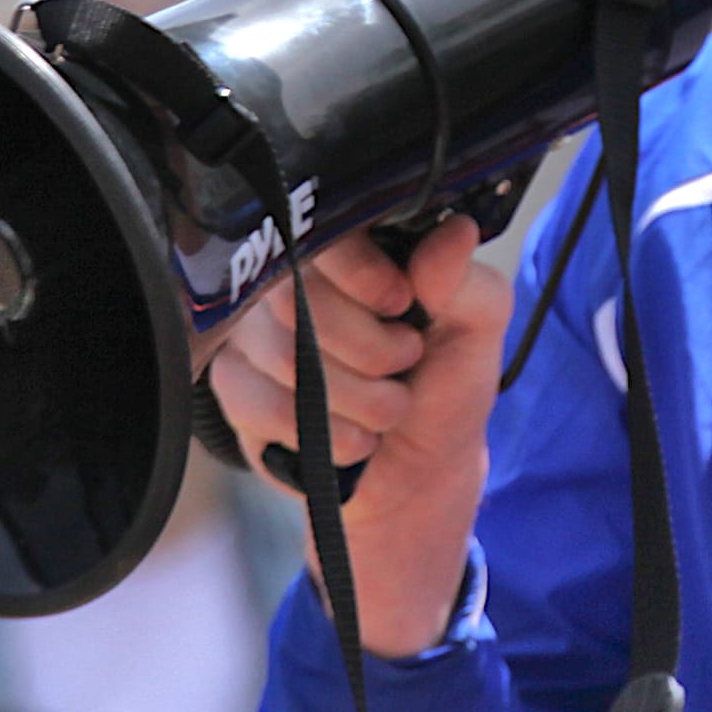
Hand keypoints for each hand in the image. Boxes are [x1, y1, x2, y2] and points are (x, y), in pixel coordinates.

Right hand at [207, 219, 511, 655]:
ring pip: (279, 352)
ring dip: (352, 399)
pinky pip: (253, 399)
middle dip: (368, 351)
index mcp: (355, 253)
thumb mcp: (476, 338)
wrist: (413, 478)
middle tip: (404, 368)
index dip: (361, 274)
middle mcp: (295, 280)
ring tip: (387, 412)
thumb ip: (466, 285)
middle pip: (297, 295)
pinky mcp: (234, 386)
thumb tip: (452, 232)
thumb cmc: (443, 393)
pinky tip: (351, 440)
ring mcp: (256, 333)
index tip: (402, 305)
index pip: (326, 233)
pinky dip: (317, 431)